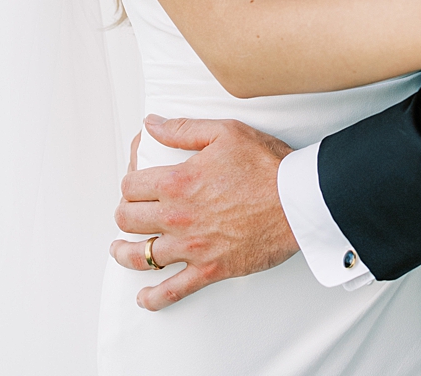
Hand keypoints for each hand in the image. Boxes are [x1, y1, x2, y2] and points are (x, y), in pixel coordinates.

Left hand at [110, 117, 296, 309]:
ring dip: (125, 253)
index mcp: (176, 181)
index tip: (134, 184)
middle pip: (128, 219)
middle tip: (128, 214)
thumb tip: (151, 124)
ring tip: (120, 250)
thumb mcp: (223, 132)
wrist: (300, 201)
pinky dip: (155, 297)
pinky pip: (174, 289)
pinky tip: (144, 297)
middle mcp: (178, 216)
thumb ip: (181, 129)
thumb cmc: (266, 165)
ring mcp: (193, 246)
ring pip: (142, 255)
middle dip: (124, 214)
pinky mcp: (211, 269)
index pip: (130, 185)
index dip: (128, 183)